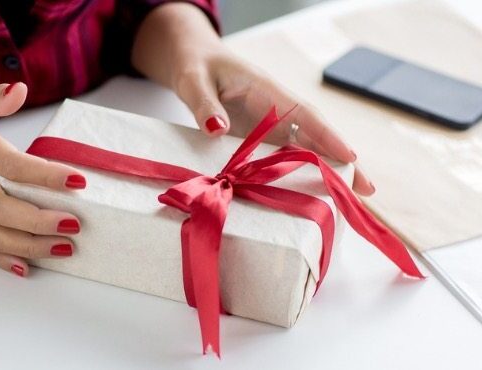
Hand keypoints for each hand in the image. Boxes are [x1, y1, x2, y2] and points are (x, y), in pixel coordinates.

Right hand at [0, 78, 85, 275]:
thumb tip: (19, 90)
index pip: (12, 165)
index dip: (45, 175)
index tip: (78, 181)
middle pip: (3, 209)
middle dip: (39, 222)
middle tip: (74, 225)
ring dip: (29, 247)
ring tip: (64, 249)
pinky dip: (3, 259)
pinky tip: (27, 268)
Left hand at [172, 50, 373, 194]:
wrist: (194, 65)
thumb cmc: (196, 68)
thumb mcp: (193, 82)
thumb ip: (204, 104)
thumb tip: (217, 128)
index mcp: (266, 90)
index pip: (302, 113)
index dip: (326, 135)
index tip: (349, 155)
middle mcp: (276, 109)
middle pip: (314, 136)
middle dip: (340, 160)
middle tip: (366, 187)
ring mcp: (271, 125)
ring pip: (303, 149)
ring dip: (325, 171)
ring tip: (349, 199)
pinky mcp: (261, 138)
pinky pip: (282, 157)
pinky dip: (298, 174)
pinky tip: (309, 195)